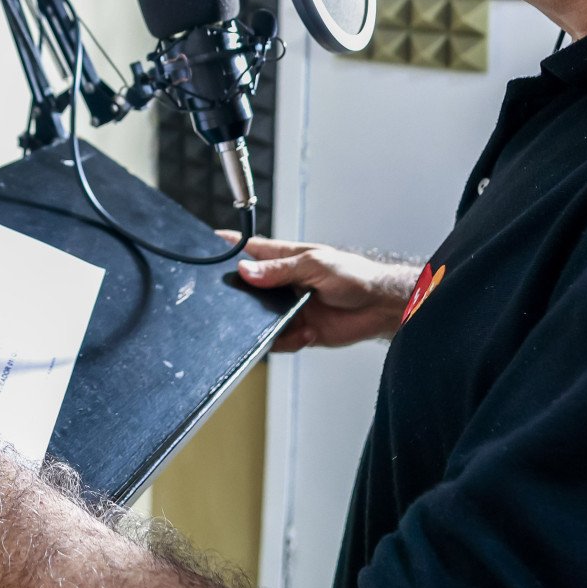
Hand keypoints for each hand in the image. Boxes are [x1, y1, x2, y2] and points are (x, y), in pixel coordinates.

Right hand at [216, 232, 419, 352]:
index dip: (229, 247)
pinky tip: (306, 334)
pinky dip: (287, 341)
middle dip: (239, 296)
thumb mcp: (315, 265)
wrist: (380, 308)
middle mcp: (283, 283)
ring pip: (259, 318)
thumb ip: (279, 271)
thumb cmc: (355, 276)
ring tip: (279, 323)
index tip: (206, 246)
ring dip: (263, 324)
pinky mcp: (299, 331)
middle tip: (236, 303)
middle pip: (248, 287)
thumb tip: (246, 270)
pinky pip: (279, 340)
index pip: (250, 250)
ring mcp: (289, 308)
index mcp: (285, 259)